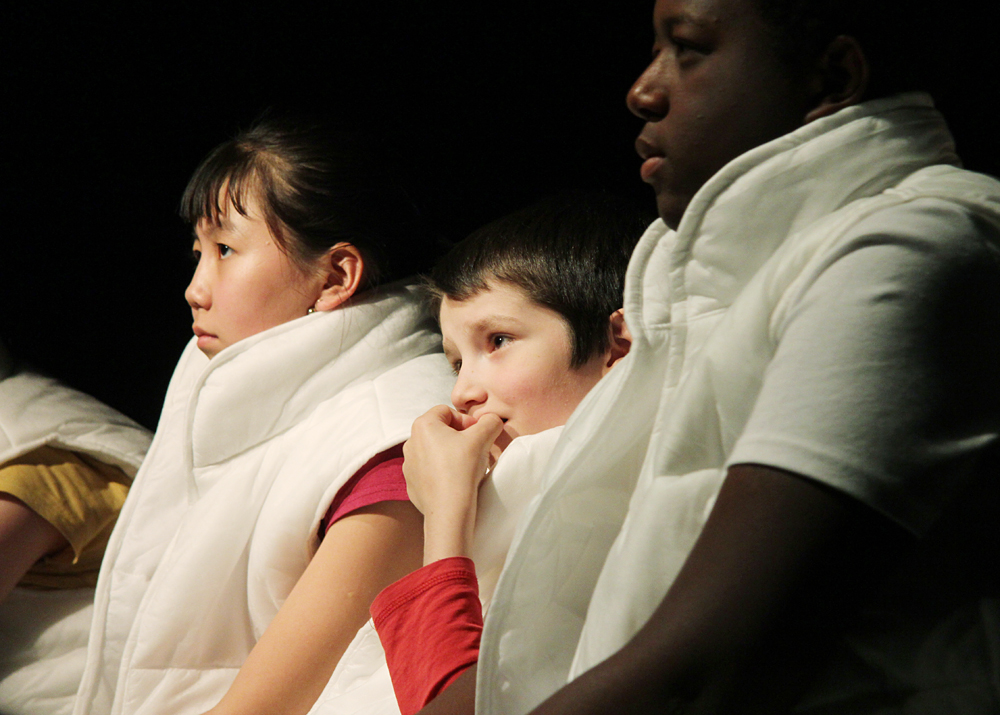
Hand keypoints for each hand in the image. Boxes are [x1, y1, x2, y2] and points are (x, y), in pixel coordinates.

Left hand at [403, 405, 504, 562]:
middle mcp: (410, 442)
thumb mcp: (483, 437)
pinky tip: (457, 482)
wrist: (448, 510)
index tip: (479, 434)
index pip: (447, 411)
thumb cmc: (462, 469)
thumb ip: (490, 422)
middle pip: (441, 431)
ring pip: (435, 452)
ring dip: (452, 455)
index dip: (466, 420)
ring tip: (468, 468)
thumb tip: (492, 420)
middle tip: (477, 450)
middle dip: (461, 438)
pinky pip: (430, 471)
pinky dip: (443, 472)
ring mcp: (409, 465)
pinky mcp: (412, 484)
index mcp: (423, 425)